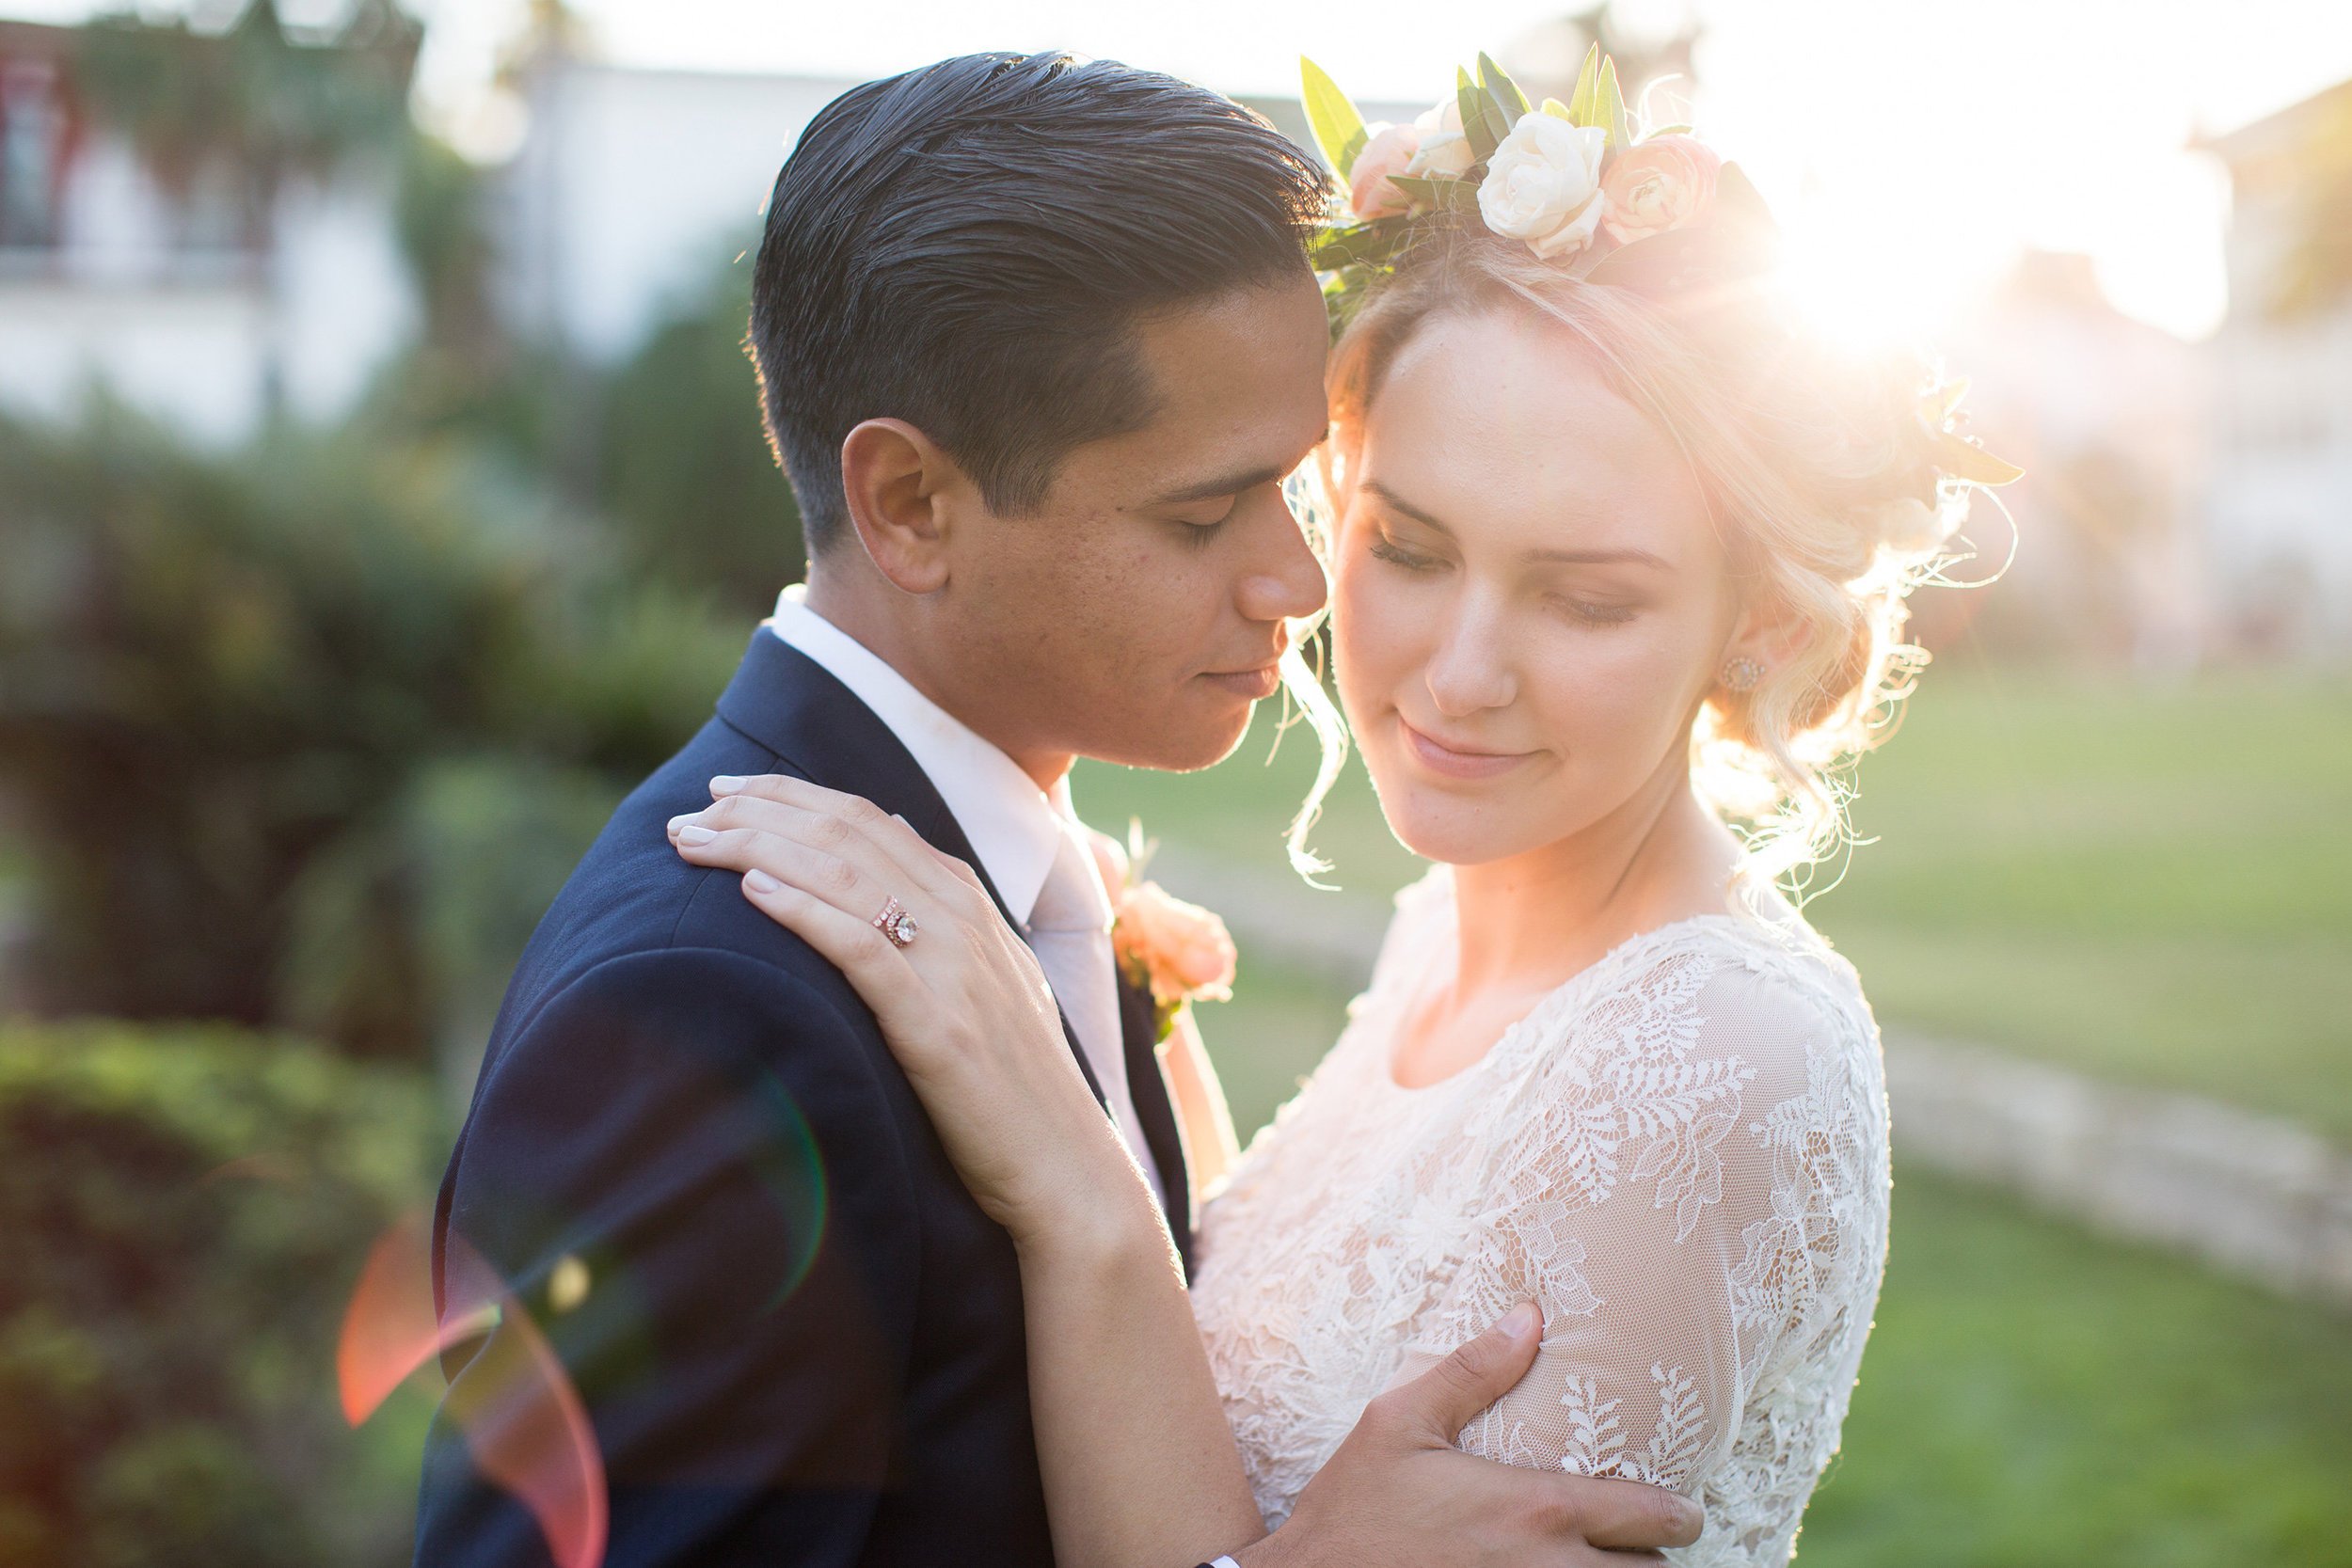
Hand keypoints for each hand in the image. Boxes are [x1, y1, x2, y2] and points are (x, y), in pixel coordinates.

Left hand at [666, 775, 1156, 1248]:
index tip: (725, 793)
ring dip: (758, 847)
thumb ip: (944, 916)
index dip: (790, 795)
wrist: (1066, 1166)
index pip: (868, 819)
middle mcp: (963, 920)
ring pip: (845, 874)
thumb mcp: (988, 981)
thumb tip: (893, 844)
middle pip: (847, 833)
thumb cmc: (1016, 1087)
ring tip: (693, 841)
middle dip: (758, 811)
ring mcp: (954, 969)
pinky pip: (862, 947)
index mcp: (971, 903)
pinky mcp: (938, 1025)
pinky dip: (805, 909)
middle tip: (688, 811)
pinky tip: (753, 890)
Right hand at [1238, 1304, 1704, 1567]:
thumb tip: (1529, 1317)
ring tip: (1605, 1566)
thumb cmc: (1352, 1507)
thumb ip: (1471, 1370)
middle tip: (1634, 1544)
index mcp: (1535, 1508)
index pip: (1652, 1519)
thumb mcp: (1399, 1423)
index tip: (1676, 1513)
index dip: (1677, 1516)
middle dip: (1648, 1560)